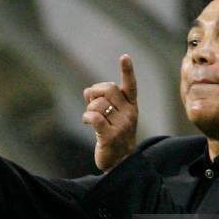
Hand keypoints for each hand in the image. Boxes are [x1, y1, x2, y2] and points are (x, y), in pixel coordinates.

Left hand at [82, 54, 137, 171]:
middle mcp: (129, 113)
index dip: (127, 70)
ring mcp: (121, 125)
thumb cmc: (114, 134)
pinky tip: (87, 122)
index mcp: (132, 106)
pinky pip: (94, 117)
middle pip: (109, 90)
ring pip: (99, 104)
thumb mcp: (114, 116)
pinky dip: (86, 117)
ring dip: (89, 108)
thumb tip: (88, 91)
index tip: (124, 56)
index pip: (130, 86)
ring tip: (90, 117)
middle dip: (95, 92)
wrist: (121, 161)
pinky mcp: (110, 136)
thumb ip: (104, 101)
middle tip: (90, 100)